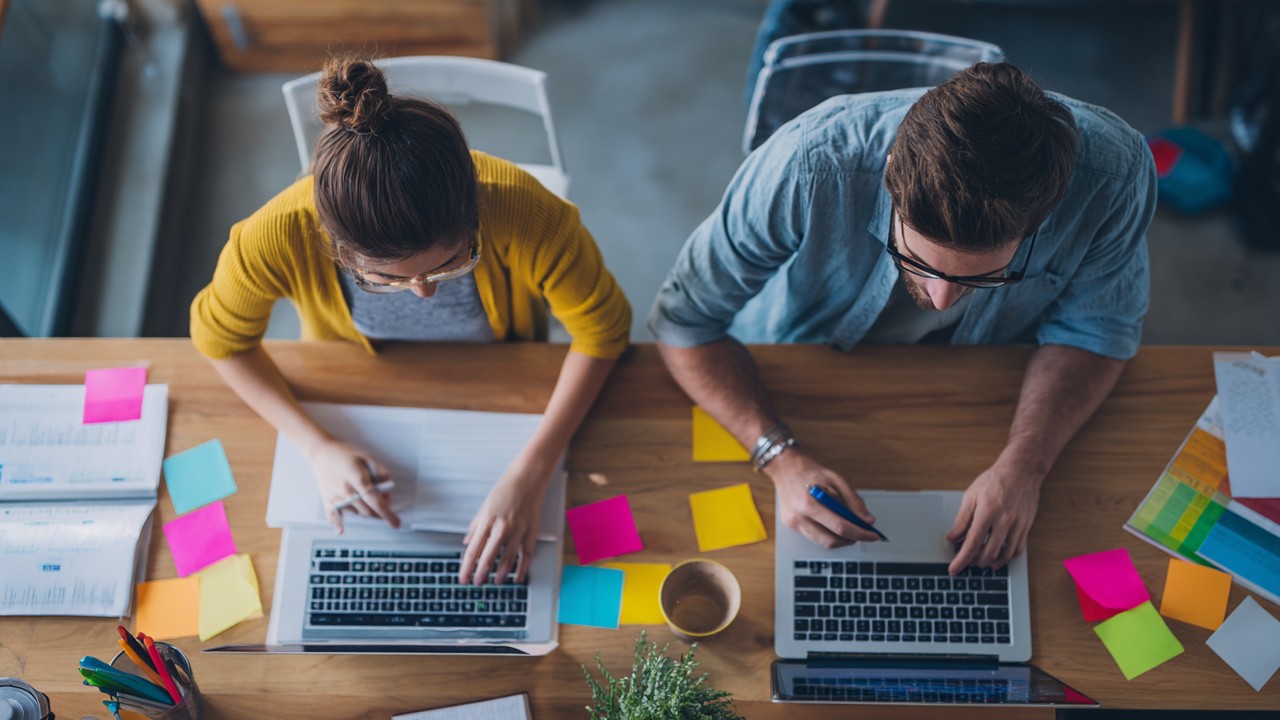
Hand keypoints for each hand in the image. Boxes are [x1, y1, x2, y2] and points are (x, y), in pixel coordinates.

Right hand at [312, 439, 399, 533]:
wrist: (322, 451)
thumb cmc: (346, 453)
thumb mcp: (368, 458)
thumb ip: (381, 474)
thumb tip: (387, 492)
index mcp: (357, 478)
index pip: (375, 501)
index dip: (388, 514)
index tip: (396, 523)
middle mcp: (346, 490)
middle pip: (368, 510)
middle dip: (379, 510)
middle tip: (381, 499)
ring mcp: (335, 497)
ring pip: (357, 513)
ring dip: (365, 510)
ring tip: (363, 495)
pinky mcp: (327, 500)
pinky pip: (333, 517)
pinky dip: (338, 524)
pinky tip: (341, 531)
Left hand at [459, 456, 550, 585]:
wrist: (527, 478)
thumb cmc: (506, 489)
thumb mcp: (484, 507)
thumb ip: (476, 527)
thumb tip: (468, 542)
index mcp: (487, 521)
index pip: (473, 550)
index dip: (467, 567)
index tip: (463, 578)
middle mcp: (501, 527)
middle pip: (488, 557)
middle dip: (481, 574)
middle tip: (478, 583)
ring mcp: (518, 530)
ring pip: (508, 558)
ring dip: (501, 573)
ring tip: (496, 581)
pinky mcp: (531, 531)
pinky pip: (526, 554)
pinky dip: (522, 568)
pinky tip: (518, 577)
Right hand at [765, 448, 879, 547]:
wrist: (785, 467)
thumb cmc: (811, 471)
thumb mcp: (837, 480)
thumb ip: (853, 501)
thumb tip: (868, 520)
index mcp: (810, 503)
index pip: (840, 527)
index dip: (860, 533)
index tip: (872, 535)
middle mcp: (799, 517)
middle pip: (831, 540)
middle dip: (851, 539)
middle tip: (863, 533)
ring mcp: (793, 523)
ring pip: (823, 543)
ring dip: (840, 539)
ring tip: (850, 529)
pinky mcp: (791, 526)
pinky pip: (814, 537)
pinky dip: (828, 534)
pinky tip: (833, 525)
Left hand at [946, 460, 1043, 574]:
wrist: (1021, 471)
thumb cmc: (995, 480)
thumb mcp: (972, 495)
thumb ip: (962, 519)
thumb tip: (952, 537)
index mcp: (987, 512)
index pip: (972, 543)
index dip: (962, 559)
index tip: (954, 569)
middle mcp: (1004, 521)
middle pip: (988, 553)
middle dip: (974, 562)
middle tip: (966, 561)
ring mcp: (1017, 525)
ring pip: (1004, 555)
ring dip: (990, 563)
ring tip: (980, 562)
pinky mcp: (1026, 527)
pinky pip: (1017, 550)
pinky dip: (1006, 558)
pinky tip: (998, 557)